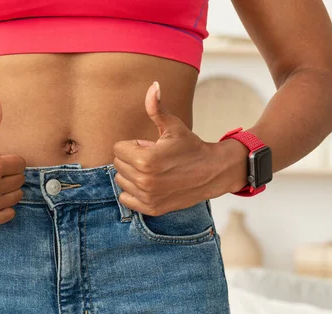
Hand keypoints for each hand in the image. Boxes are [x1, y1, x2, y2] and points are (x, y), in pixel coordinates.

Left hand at [112, 81, 244, 215]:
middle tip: (154, 158)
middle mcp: (144, 181)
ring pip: (121, 181)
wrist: (213, 172)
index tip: (150, 146)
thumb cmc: (191, 147)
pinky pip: (125, 199)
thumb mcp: (173, 126)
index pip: (118, 149)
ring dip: (132, 175)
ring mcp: (147, 197)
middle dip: (132, 158)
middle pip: (118, 165)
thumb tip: (153, 86)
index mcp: (145, 160)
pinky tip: (150, 184)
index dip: (133, 145)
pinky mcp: (151, 208)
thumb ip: (156, 108)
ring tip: (153, 171)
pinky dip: (133, 192)